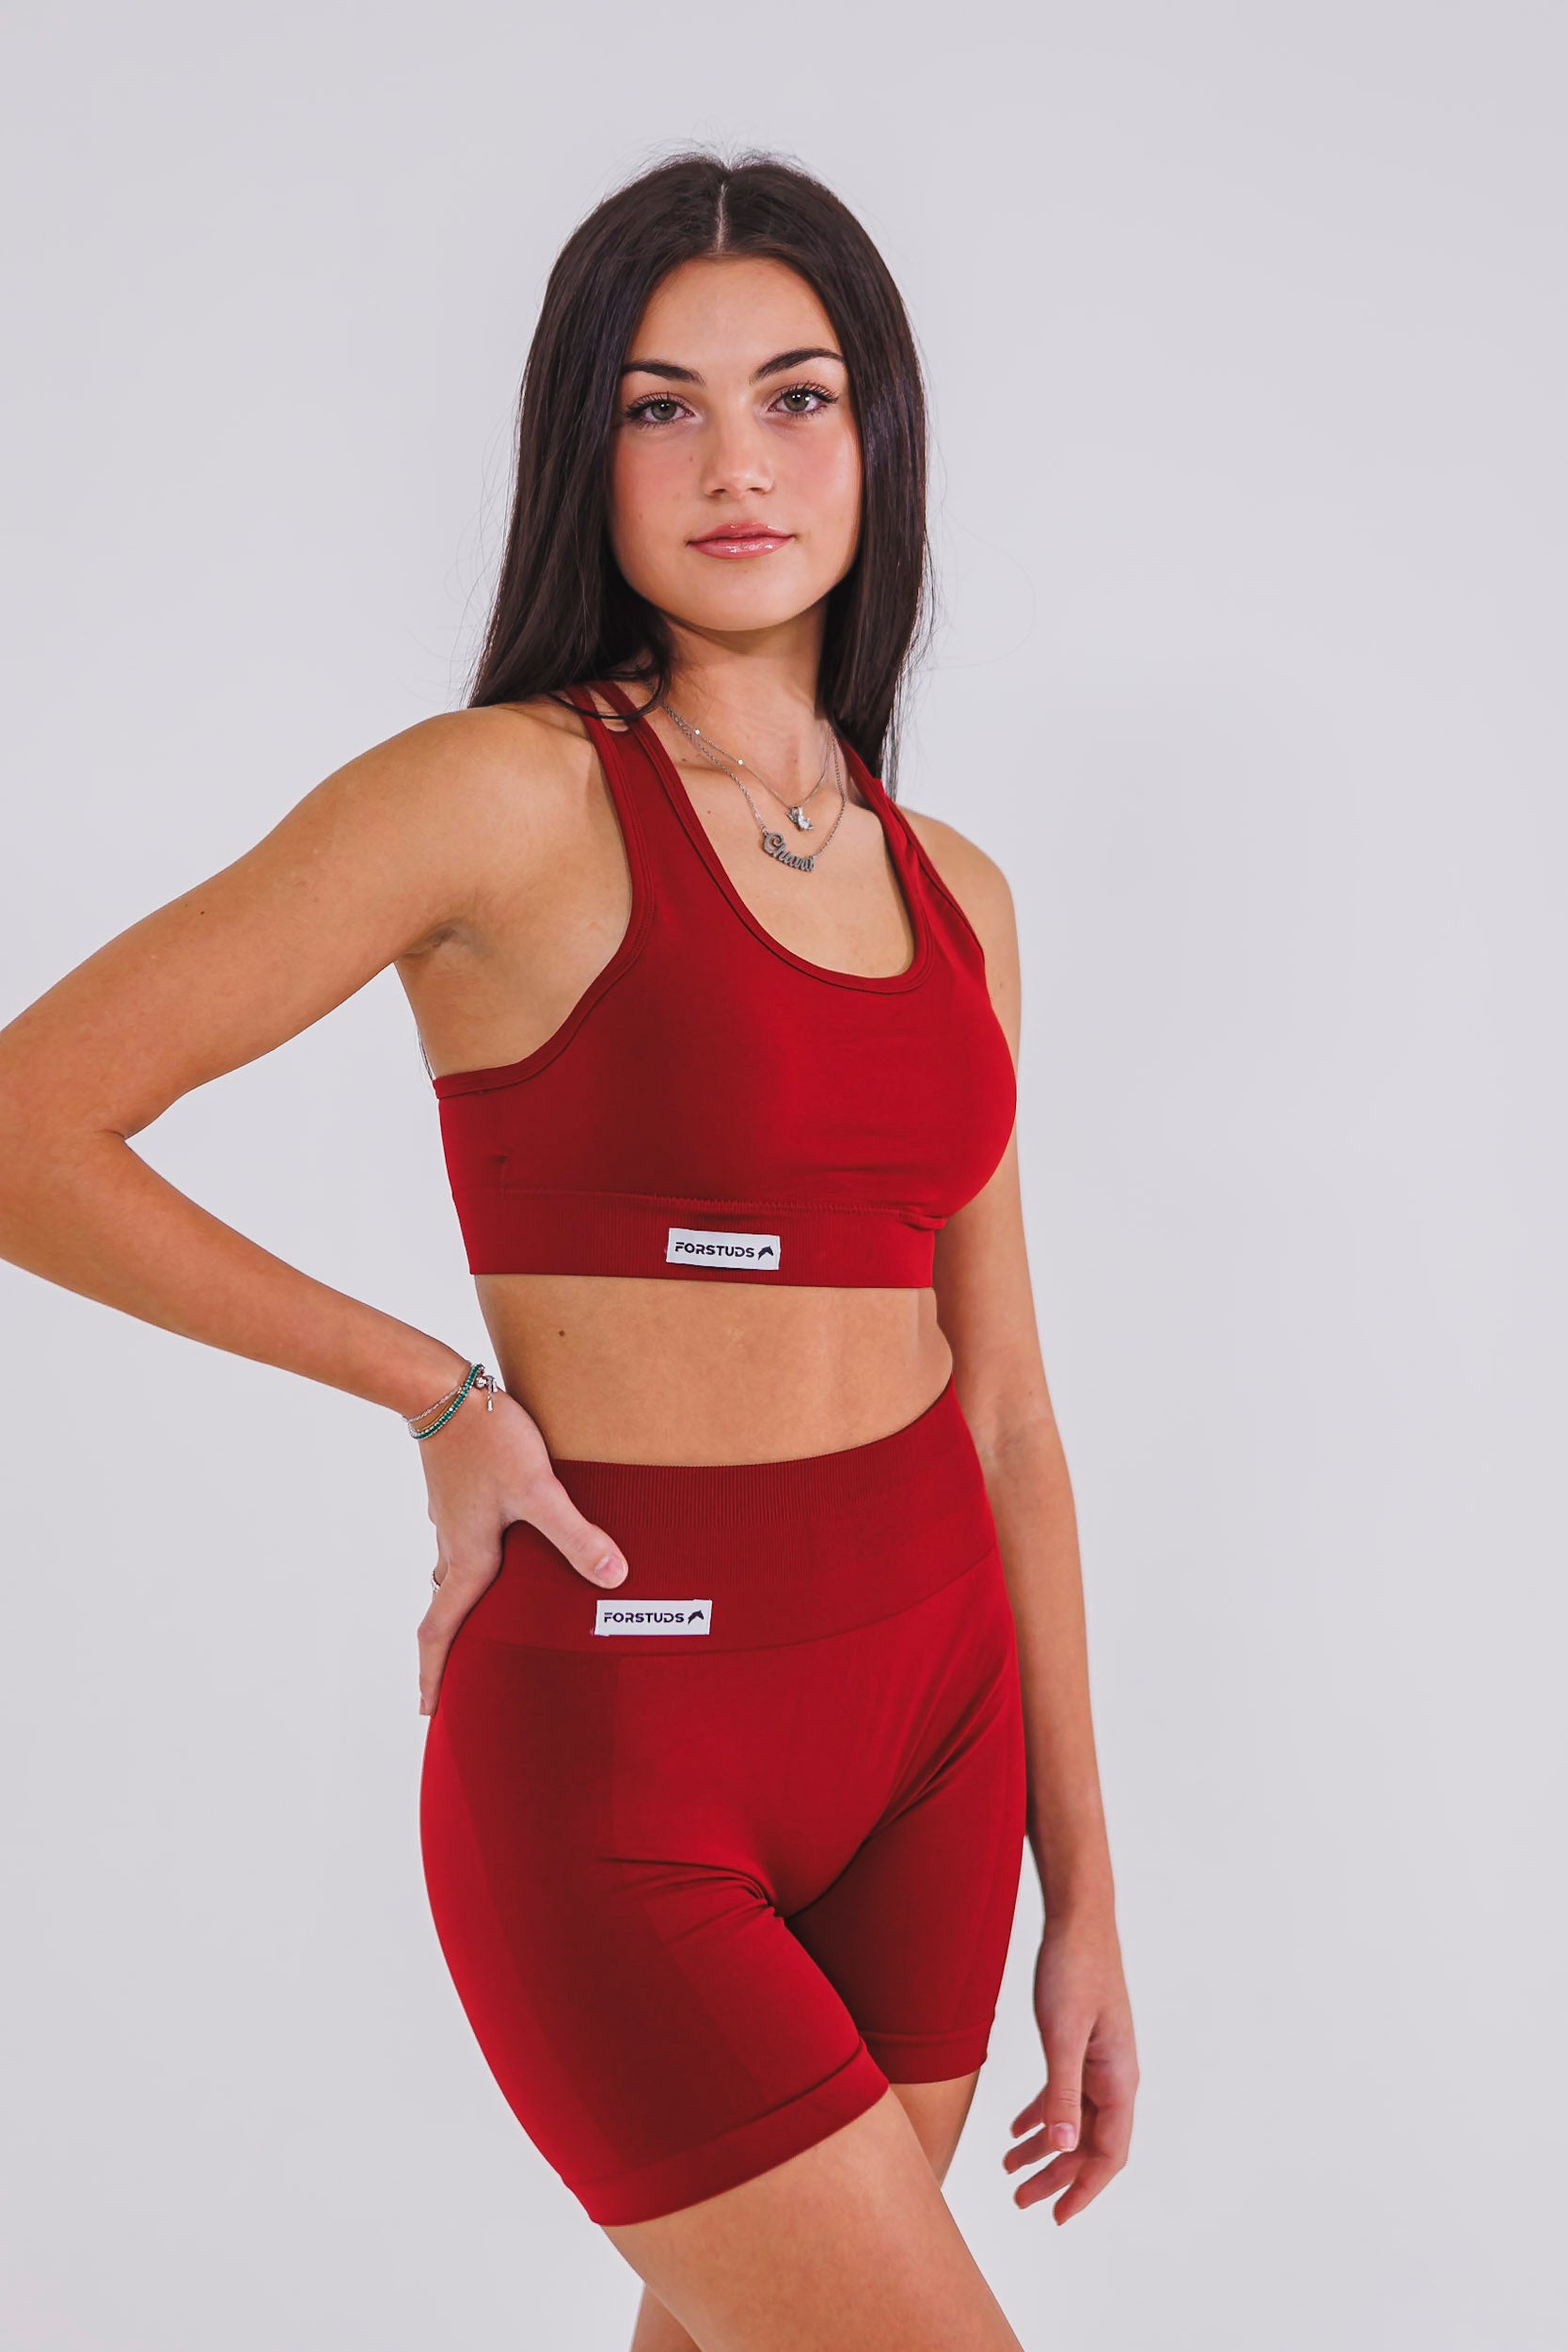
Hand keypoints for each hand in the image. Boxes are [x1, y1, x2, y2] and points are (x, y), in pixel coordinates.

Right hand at [414, 1382, 627, 1715]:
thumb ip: (576, 1536)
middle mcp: (454, 1545)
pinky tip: (498, 1556)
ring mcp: (452, 1520)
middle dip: (450, 1650)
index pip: (441, 1630)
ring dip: (462, 1607)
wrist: (442, 1390)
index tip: (427, 1711)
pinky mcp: (459, 1495)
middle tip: (455, 1682)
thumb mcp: (539, 1489)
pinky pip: (462, 1544)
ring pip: (454, 1576)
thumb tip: (614, 1578)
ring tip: (481, 1626)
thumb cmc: (488, 1440)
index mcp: (469, 1558)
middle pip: (447, 1611)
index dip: (434, 1674)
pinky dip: (473, 1566)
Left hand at [1003, 1910, 1137, 2221]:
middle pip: (1089, 2144)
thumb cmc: (1075, 1970)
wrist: (1077, 1920)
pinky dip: (1042, 2115)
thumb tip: (1062, 2147)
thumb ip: (1062, 2093)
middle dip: (1056, 2175)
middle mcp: (1114, 2077)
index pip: (1109, 2153)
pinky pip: (1065, 2094)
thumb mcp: (1062, 2035)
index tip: (1057, 2217)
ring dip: (1044, 2149)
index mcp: (1119, 2079)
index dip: (1084, 2189)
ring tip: (1009, 2169)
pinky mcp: (1082, 2045)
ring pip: (1074, 2121)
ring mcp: (1099, 2061)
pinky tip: (1016, 2129)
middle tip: (1019, 2198)